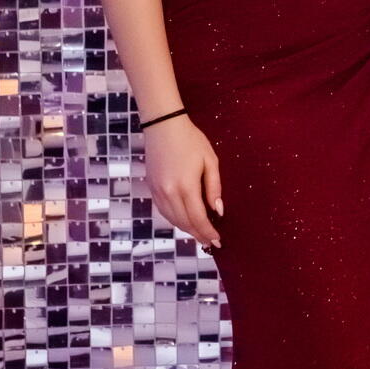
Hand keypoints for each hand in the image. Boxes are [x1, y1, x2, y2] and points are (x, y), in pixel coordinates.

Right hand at [145, 116, 222, 249]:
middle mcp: (169, 193)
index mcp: (186, 186)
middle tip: (210, 242)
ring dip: (186, 229)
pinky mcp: (151, 188)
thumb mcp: (210, 160)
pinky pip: (163, 211)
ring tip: (199, 235)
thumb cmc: (191, 140)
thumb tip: (218, 210)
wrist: (163, 126)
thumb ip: (214, 187)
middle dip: (198, 235)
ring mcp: (157, 191)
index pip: (198, 218)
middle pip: (185, 223)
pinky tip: (184, 221)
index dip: (208, 232)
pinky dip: (175, 220)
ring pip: (173, 220)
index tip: (217, 241)